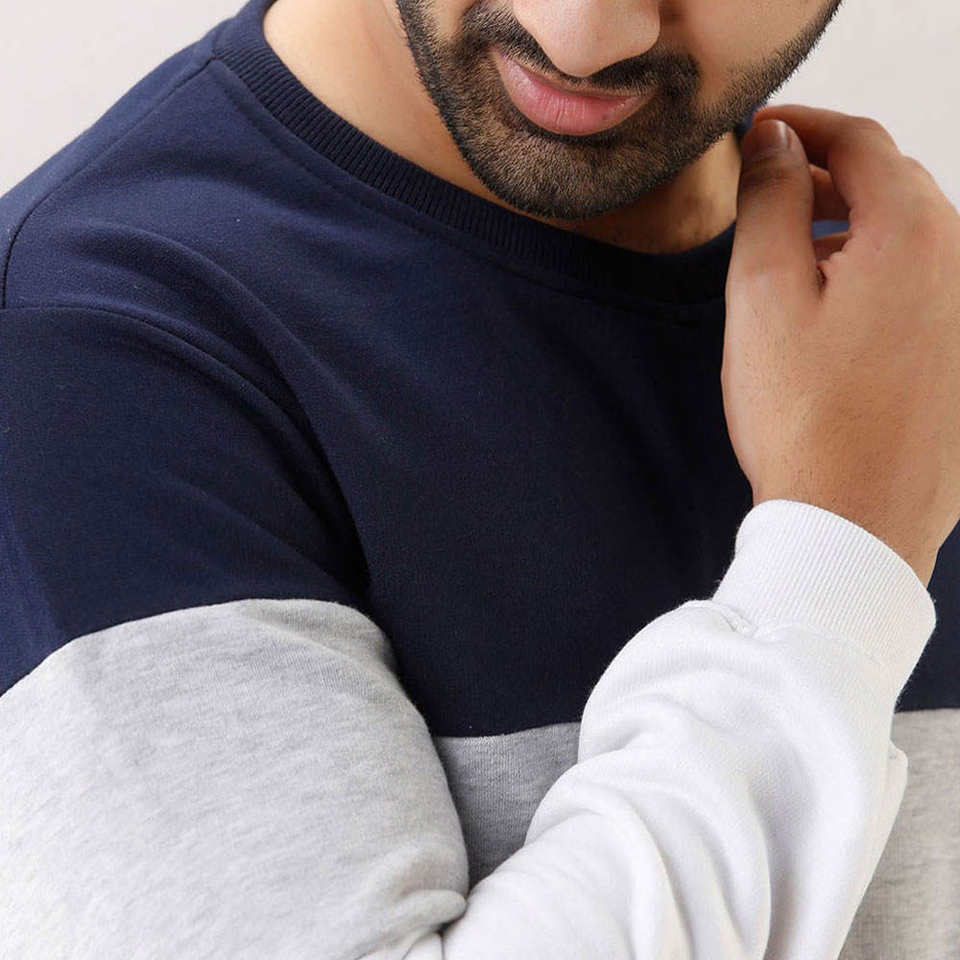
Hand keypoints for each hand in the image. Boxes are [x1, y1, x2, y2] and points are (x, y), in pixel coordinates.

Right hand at [722, 104, 959, 587]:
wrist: (854, 522)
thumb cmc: (804, 417)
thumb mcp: (763, 296)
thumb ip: (770, 202)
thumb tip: (775, 145)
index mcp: (911, 232)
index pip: (858, 141)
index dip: (800, 127)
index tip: (757, 136)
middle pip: (892, 182)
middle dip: (827, 175)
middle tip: (768, 194)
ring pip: (911, 235)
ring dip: (853, 226)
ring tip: (795, 256)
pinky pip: (925, 283)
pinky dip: (878, 271)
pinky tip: (836, 309)